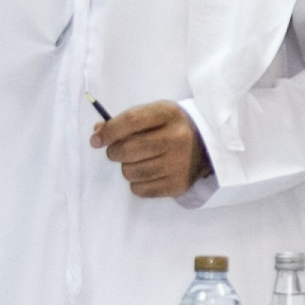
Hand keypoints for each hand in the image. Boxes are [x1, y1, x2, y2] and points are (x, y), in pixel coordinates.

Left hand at [93, 102, 208, 199]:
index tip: (96, 140)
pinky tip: (148, 173)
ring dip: (127, 168)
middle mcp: (176, 138)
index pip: (131, 121)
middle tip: (118, 152)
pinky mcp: (178, 185)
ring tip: (138, 162)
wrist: (207, 146)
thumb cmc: (172, 127)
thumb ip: (126, 121)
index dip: (109, 132)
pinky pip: (140, 189)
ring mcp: (179, 164)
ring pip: (130, 172)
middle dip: (114, 152)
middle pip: (128, 150)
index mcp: (169, 114)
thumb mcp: (154, 114)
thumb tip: (97, 134)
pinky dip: (137, 183)